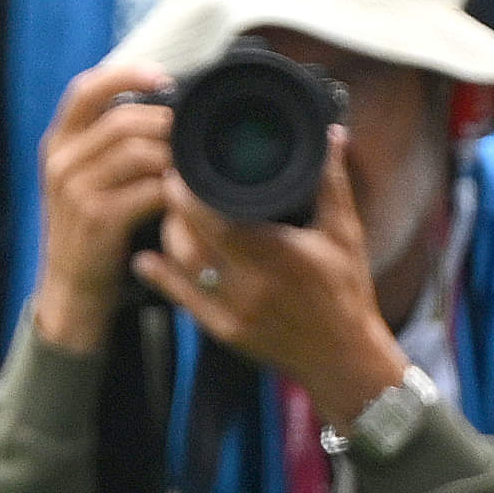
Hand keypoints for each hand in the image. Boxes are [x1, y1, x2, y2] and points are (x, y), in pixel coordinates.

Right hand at [25, 56, 177, 353]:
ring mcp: (75, 189)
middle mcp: (61, 161)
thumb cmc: (93, 231)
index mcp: (59, 142)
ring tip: (193, 166)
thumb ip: (111, 145)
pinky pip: (148, 189)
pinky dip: (174, 189)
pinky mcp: (97, 218)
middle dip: (165, 123)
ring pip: (138, 151)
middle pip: (123, 119)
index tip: (162, 76)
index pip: (86, 89)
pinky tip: (186, 195)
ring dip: (174, 156)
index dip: (125, 74)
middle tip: (194, 135)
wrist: (73, 290)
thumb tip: (162, 107)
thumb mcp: (87, 180)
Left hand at [128, 129, 402, 412]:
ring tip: (171, 213)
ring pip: (183, 267)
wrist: (344, 358)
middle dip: (175, 208)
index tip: (181, 168)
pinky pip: (183, 300)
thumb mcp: (344, 234)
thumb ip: (332, 183)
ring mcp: (234, 312)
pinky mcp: (225, 332)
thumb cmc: (347, 292)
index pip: (214, 218)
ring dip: (170, 237)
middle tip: (171, 183)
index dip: (188, 192)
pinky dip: (161, 277)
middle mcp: (250, 286)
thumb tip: (333, 134)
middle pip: (191, 239)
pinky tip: (146, 260)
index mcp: (276, 255)